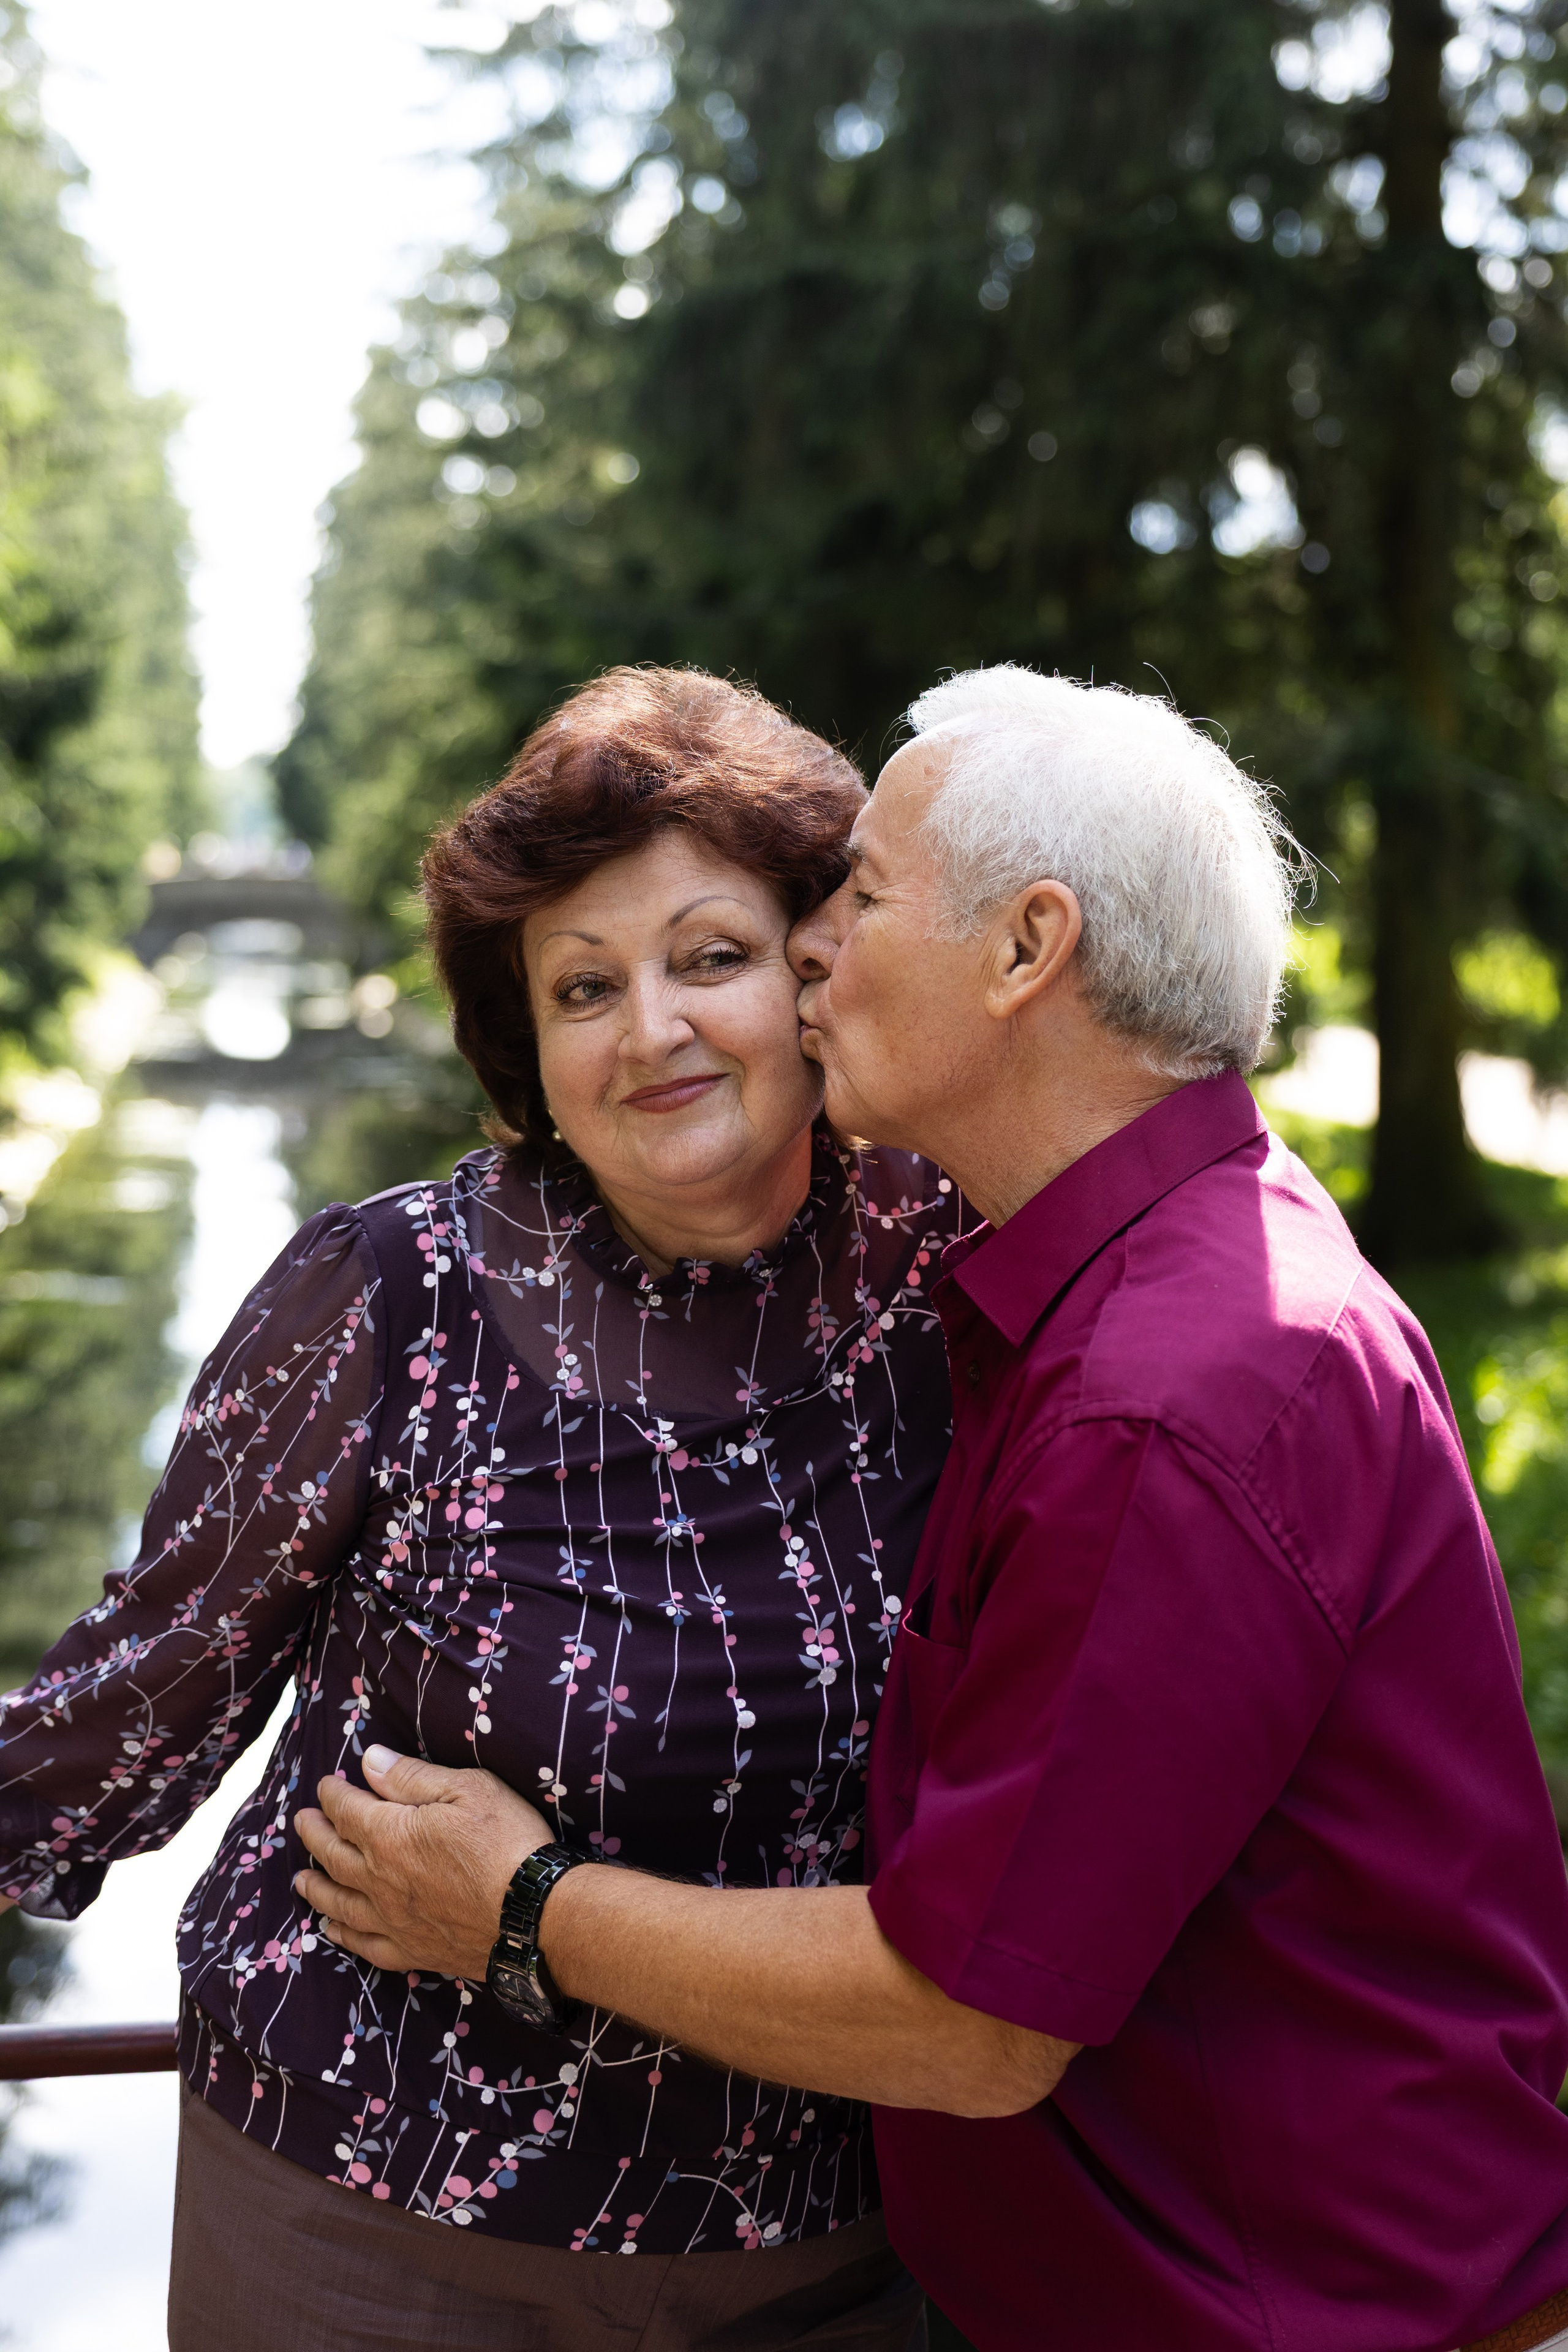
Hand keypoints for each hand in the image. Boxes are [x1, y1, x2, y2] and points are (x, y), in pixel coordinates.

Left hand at [293, 1745, 550, 1978]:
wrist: (534, 1916)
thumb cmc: (507, 1842)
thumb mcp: (468, 1789)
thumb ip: (413, 1777)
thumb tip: (370, 1762)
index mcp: (389, 1835)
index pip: (347, 1810)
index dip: (333, 1795)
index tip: (325, 1785)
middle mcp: (380, 1880)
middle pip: (333, 1855)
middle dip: (314, 1835)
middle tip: (301, 1822)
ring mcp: (393, 1920)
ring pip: (339, 1903)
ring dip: (316, 1887)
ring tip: (300, 1878)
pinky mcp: (412, 1951)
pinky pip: (365, 1945)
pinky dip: (343, 1936)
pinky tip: (333, 1930)